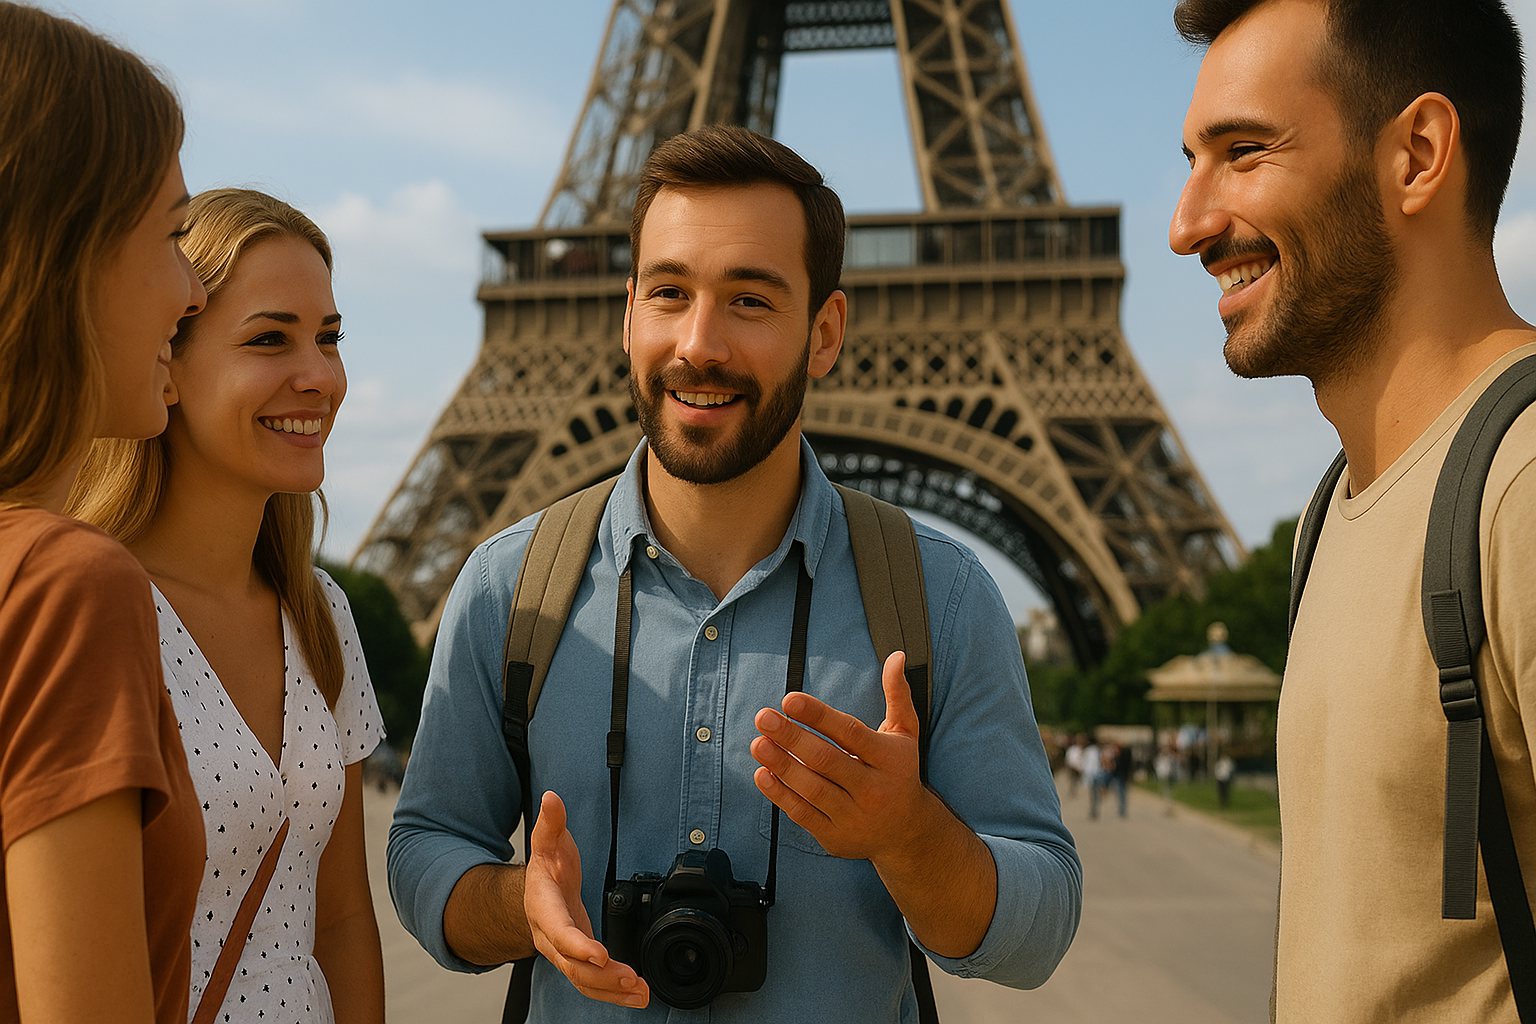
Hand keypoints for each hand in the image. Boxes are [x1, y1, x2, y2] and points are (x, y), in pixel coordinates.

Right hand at [524, 791, 648, 1007]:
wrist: (537, 890)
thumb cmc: (547, 867)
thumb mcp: (548, 841)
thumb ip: (551, 822)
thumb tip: (551, 798)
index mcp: (543, 909)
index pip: (559, 931)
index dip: (578, 946)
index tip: (600, 955)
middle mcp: (550, 938)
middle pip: (572, 965)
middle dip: (601, 977)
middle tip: (629, 978)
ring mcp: (564, 953)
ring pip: (583, 981)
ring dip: (611, 991)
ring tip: (640, 993)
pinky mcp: (579, 961)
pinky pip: (592, 983)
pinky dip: (613, 993)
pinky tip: (637, 996)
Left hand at [750, 651, 935, 864]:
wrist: (908, 834)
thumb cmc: (900, 772)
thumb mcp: (906, 734)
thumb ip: (898, 694)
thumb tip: (896, 655)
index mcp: (889, 759)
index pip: (850, 734)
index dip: (819, 716)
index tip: (790, 699)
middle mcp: (873, 788)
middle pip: (826, 760)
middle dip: (792, 737)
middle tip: (764, 717)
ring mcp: (854, 816)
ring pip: (812, 789)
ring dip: (782, 765)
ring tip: (758, 743)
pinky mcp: (835, 837)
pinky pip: (803, 815)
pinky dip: (781, 795)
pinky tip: (762, 774)